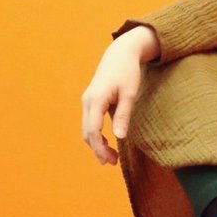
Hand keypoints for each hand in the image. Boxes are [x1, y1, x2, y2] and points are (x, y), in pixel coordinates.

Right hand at [81, 26, 158, 164]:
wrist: (120, 54)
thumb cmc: (127, 72)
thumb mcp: (130, 94)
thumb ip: (123, 115)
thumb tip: (119, 137)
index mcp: (96, 99)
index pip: (93, 130)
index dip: (99, 148)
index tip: (109, 161)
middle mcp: (87, 101)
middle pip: (87, 132)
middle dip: (97, 149)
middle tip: (112, 163)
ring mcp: (87, 100)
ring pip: (86, 128)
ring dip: (96, 143)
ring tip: (111, 156)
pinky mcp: (91, 100)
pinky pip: (89, 122)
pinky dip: (96, 134)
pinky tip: (107, 142)